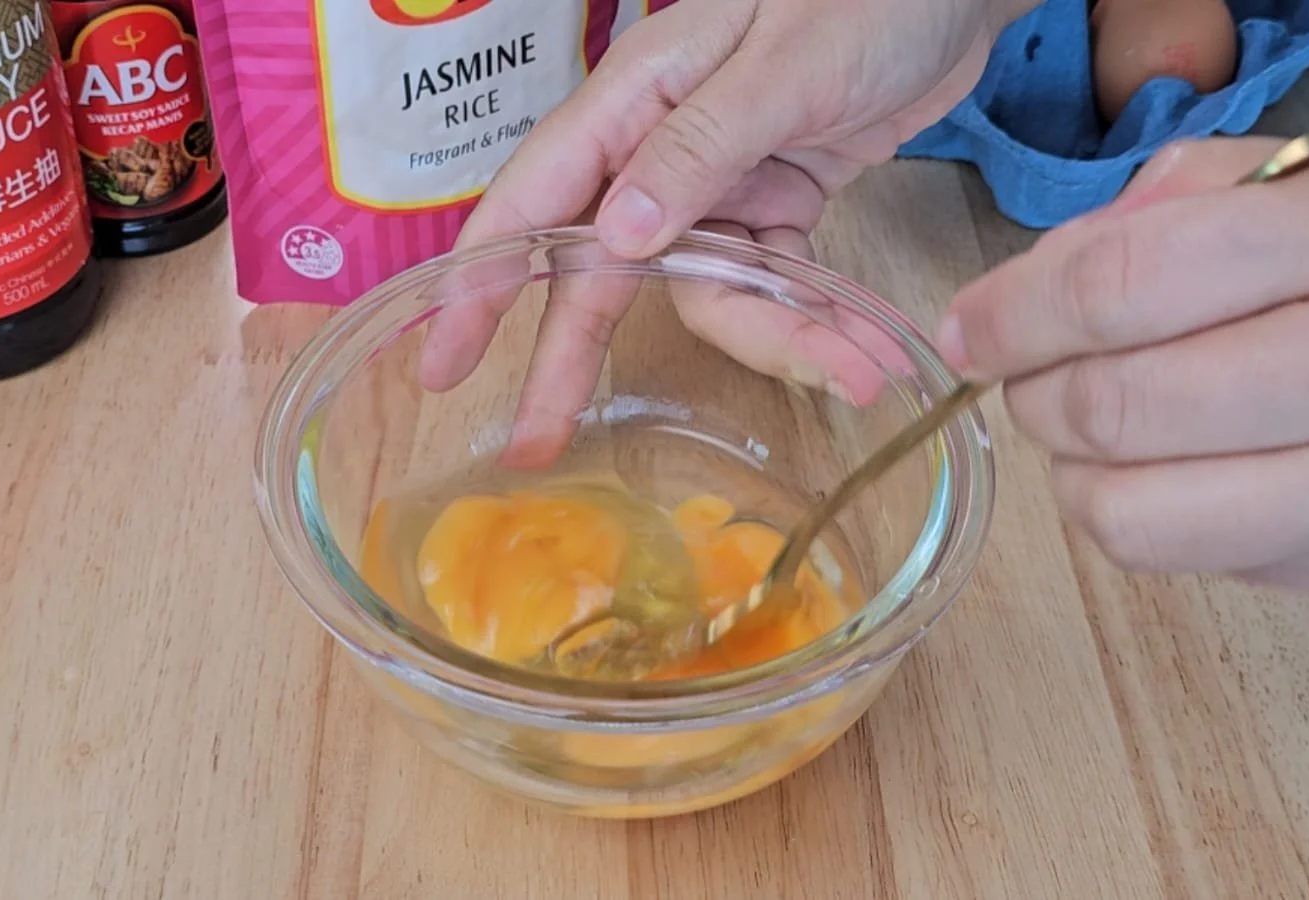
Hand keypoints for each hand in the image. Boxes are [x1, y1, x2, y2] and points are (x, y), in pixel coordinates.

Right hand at [418, 0, 1038, 463]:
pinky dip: (813, 320)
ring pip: (704, 293)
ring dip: (777, 341)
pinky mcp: (774, 207)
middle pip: (597, 269)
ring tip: (857, 371)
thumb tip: (615, 237)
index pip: (535, 197)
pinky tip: (864, 343)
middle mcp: (660, 148)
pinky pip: (768, 285)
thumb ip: (697, 147)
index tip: (444, 360)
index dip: (484, 281)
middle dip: (576, 357)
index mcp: (635, 97)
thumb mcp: (783, 63)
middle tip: (539, 443)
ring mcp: (717, 183)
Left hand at [937, 128, 1308, 595]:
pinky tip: (1194, 465)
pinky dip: (1163, 519)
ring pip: (1142, 522)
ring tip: (1099, 430)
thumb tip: (1040, 280)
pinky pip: (1212, 565)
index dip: (1011, 313)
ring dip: (1080, 477)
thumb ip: (1175, 203)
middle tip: (1035, 375)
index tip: (968, 328)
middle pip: (1118, 414)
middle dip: (1036, 396)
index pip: (1120, 288)